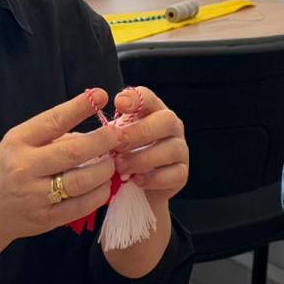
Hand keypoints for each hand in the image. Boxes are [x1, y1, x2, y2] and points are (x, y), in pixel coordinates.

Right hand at [0, 88, 119, 242]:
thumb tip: (92, 133)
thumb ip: (51, 138)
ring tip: (112, 162)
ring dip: (104, 170)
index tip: (100, 95)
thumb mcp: (17, 144)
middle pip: (73, 153)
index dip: (78, 107)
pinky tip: (104, 186)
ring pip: (81, 181)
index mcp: (18, 142)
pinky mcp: (45, 219)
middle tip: (118, 135)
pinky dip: (99, 194)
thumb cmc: (3, 170)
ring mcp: (35, 196)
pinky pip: (81, 206)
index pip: (52, 121)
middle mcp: (24, 168)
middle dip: (102, 142)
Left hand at [112, 87, 188, 202]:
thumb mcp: (114, 139)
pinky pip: (174, 174)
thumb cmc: (124, 155)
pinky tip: (136, 180)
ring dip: (142, 158)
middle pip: (166, 120)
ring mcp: (180, 150)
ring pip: (171, 149)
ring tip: (120, 167)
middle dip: (138, 133)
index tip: (118, 104)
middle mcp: (172, 127)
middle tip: (116, 145)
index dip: (136, 98)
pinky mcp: (182, 174)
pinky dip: (153, 178)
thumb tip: (101, 132)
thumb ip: (110, 130)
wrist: (135, 185)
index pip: (149, 98)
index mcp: (153, 111)